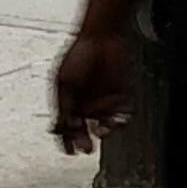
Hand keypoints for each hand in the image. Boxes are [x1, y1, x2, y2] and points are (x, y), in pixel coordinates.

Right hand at [51, 27, 135, 155]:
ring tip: (102, 129)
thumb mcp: (64, 82)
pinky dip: (120, 119)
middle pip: (85, 130)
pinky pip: (122, 114)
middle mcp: (86, 104)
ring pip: (104, 125)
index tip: (68, 151)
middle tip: (85, 148)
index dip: (66, 141)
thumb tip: (64, 126)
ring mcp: (104, 101)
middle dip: (84, 141)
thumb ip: (64, 104)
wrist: (103, 36)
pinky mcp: (121, 96)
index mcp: (68, 102)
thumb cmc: (79, 55)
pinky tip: (116, 119)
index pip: (65, 127)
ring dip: (103, 131)